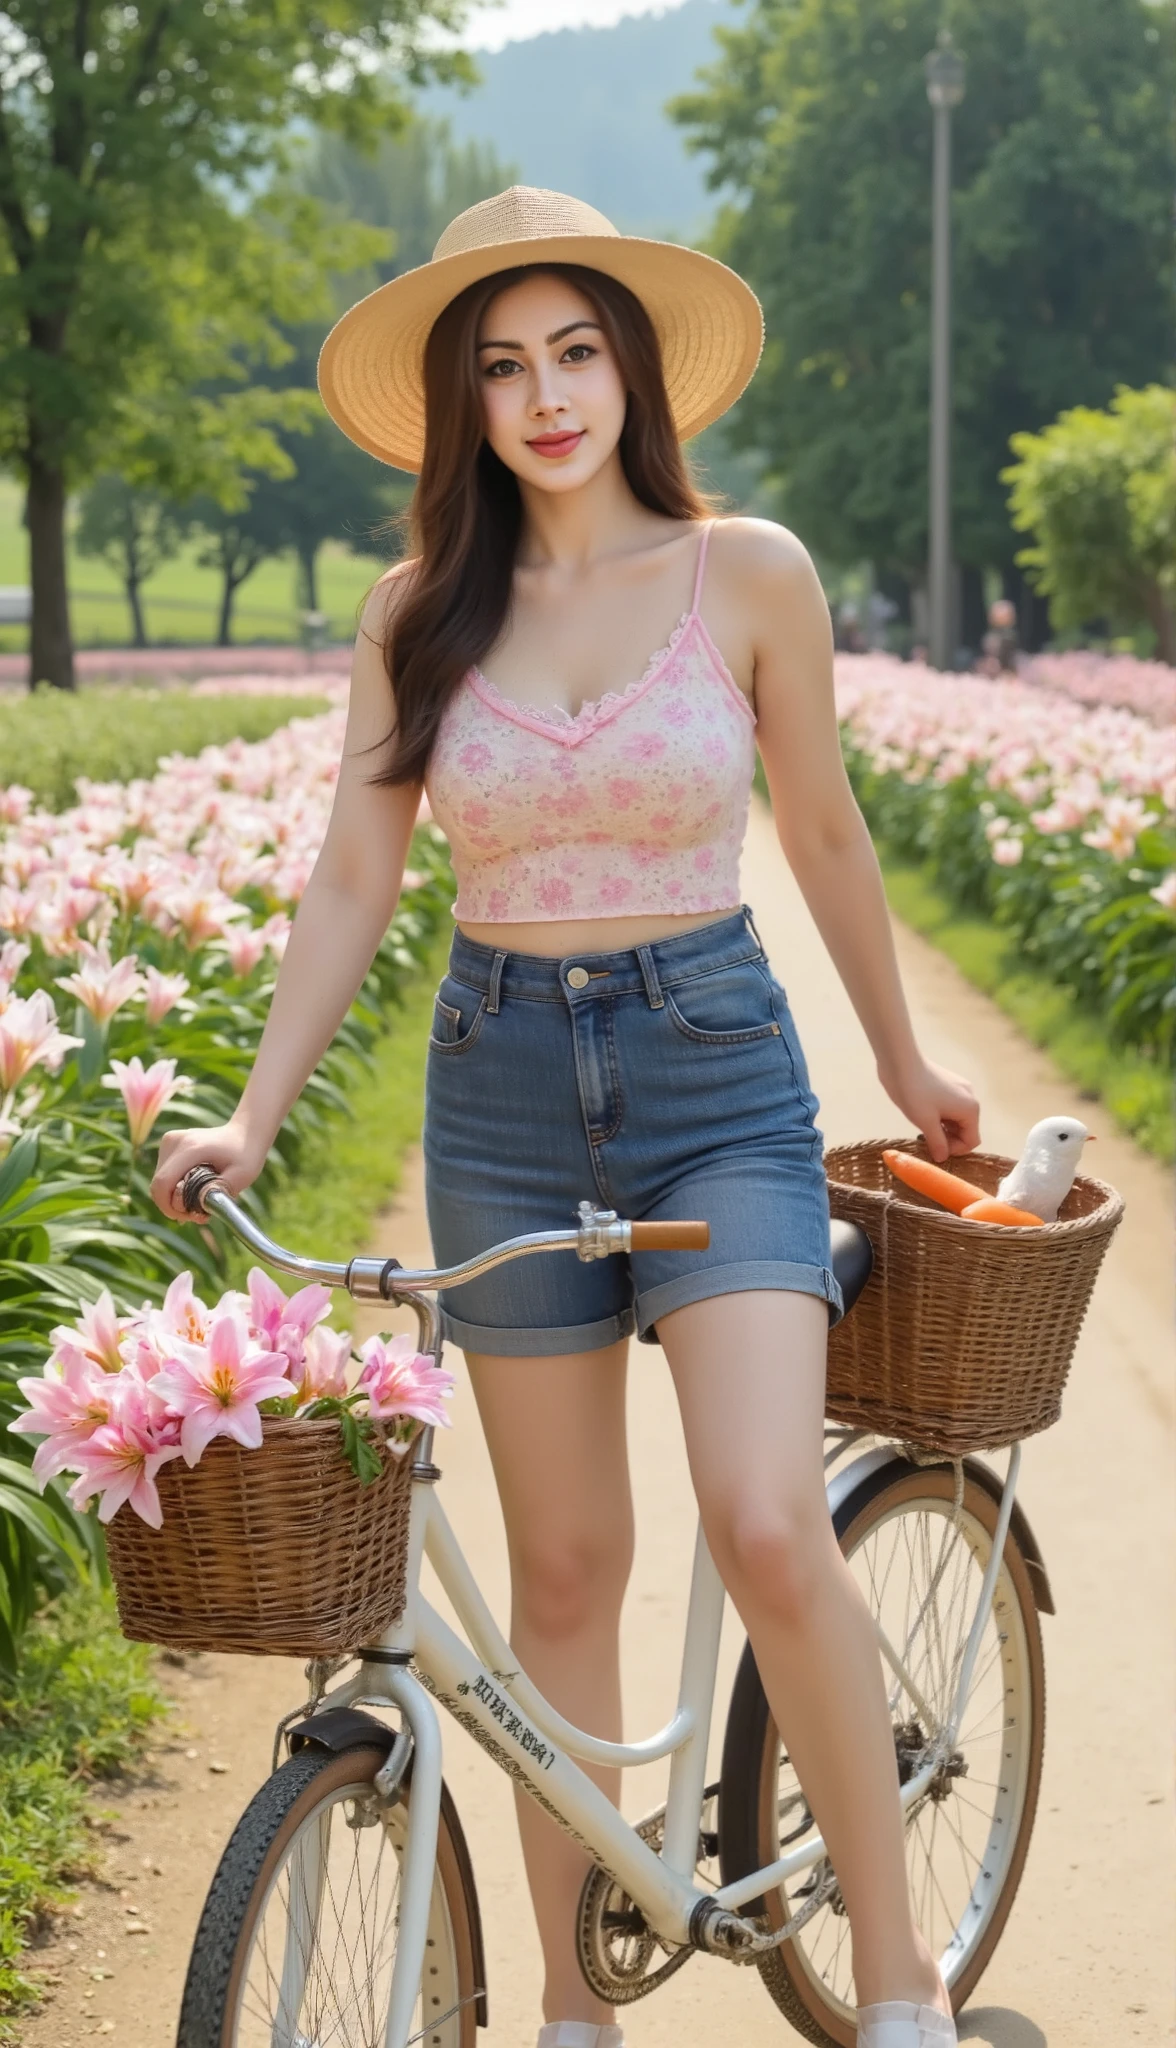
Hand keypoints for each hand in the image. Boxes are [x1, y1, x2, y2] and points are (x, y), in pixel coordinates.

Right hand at [150, 1120, 267, 1224]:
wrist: (245, 1133)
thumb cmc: (246, 1155)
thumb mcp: (242, 1176)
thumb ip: (219, 1191)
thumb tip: (197, 1205)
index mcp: (191, 1148)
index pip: (163, 1182)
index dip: (168, 1206)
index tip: (187, 1217)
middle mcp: (175, 1141)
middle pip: (159, 1184)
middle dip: (173, 1205)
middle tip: (198, 1215)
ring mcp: (170, 1140)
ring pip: (160, 1181)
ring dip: (174, 1197)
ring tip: (199, 1204)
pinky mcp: (169, 1144)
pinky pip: (164, 1174)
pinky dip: (175, 1187)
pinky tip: (193, 1193)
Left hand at [877, 1053, 979, 1163]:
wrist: (900, 1062)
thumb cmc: (914, 1093)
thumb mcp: (926, 1123)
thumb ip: (938, 1144)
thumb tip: (942, 1158)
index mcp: (970, 1109)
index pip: (971, 1141)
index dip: (954, 1150)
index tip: (935, 1149)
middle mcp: (970, 1098)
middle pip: (965, 1130)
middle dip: (948, 1139)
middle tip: (926, 1140)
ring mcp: (961, 1089)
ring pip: (956, 1119)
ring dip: (943, 1128)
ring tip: (923, 1127)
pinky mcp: (950, 1083)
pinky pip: (950, 1107)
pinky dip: (941, 1116)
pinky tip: (924, 1114)